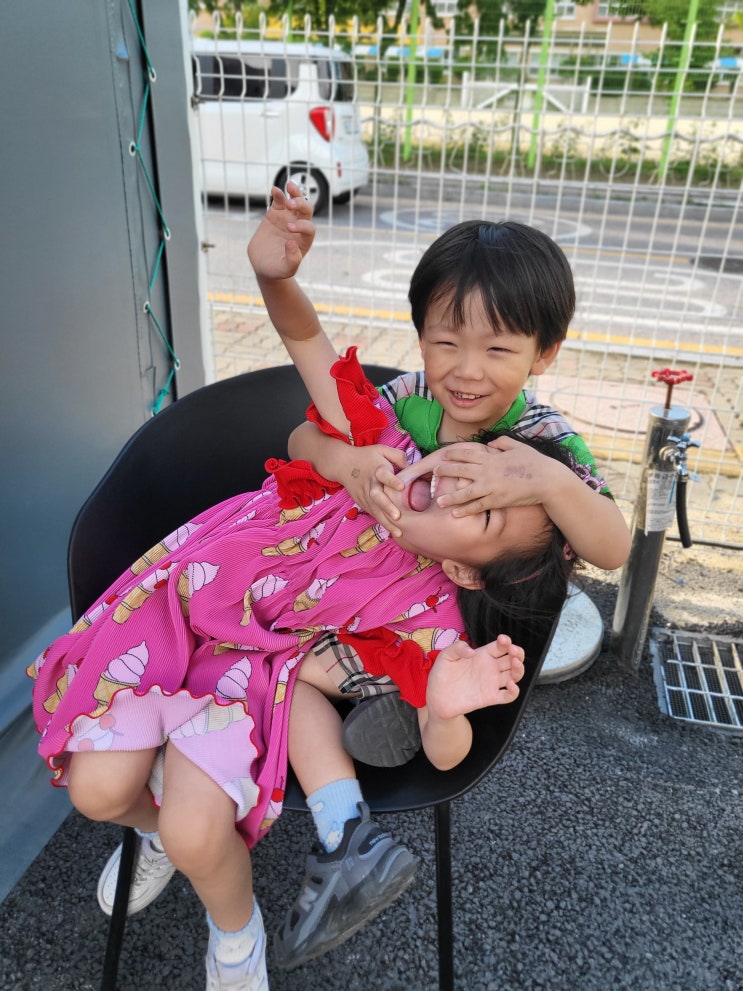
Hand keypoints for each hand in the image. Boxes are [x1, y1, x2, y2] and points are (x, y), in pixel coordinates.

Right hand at [246, 182, 314, 280]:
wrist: (263, 265)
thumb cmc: (277, 270)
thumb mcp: (286, 270)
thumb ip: (293, 260)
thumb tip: (292, 243)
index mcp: (304, 240)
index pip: (309, 228)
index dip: (302, 225)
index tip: (288, 228)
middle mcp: (298, 227)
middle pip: (306, 210)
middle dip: (301, 204)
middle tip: (290, 204)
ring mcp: (287, 218)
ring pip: (296, 201)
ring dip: (295, 193)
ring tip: (289, 186)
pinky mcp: (275, 214)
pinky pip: (279, 200)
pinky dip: (278, 193)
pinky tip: (274, 189)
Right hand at [342, 445, 408, 536]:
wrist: (343, 464)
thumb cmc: (367, 456)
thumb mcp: (381, 449)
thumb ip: (398, 456)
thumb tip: (410, 468)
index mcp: (377, 469)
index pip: (384, 475)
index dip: (392, 480)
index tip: (401, 486)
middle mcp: (371, 484)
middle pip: (377, 496)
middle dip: (387, 507)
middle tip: (397, 516)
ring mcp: (365, 496)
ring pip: (375, 510)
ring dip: (386, 521)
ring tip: (398, 532)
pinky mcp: (363, 503)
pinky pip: (373, 514)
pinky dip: (382, 523)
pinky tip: (393, 532)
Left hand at [425, 635, 523, 719]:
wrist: (436, 697)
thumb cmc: (441, 674)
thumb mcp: (445, 656)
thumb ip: (457, 648)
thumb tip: (471, 651)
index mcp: (482, 655)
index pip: (500, 646)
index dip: (505, 641)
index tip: (503, 640)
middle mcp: (490, 668)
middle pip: (512, 659)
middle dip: (517, 653)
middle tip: (514, 651)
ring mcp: (491, 683)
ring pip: (514, 675)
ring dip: (519, 669)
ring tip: (515, 664)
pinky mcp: (490, 698)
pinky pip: (508, 696)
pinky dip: (514, 691)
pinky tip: (511, 685)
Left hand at [427, 437, 562, 516]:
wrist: (547, 480)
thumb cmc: (535, 462)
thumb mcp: (518, 446)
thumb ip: (502, 443)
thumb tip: (490, 443)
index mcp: (492, 457)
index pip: (467, 454)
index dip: (453, 455)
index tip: (443, 456)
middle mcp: (488, 471)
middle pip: (460, 470)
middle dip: (445, 471)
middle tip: (433, 473)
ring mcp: (491, 487)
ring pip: (465, 492)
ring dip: (450, 497)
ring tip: (438, 501)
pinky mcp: (497, 500)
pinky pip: (478, 506)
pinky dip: (466, 510)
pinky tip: (455, 514)